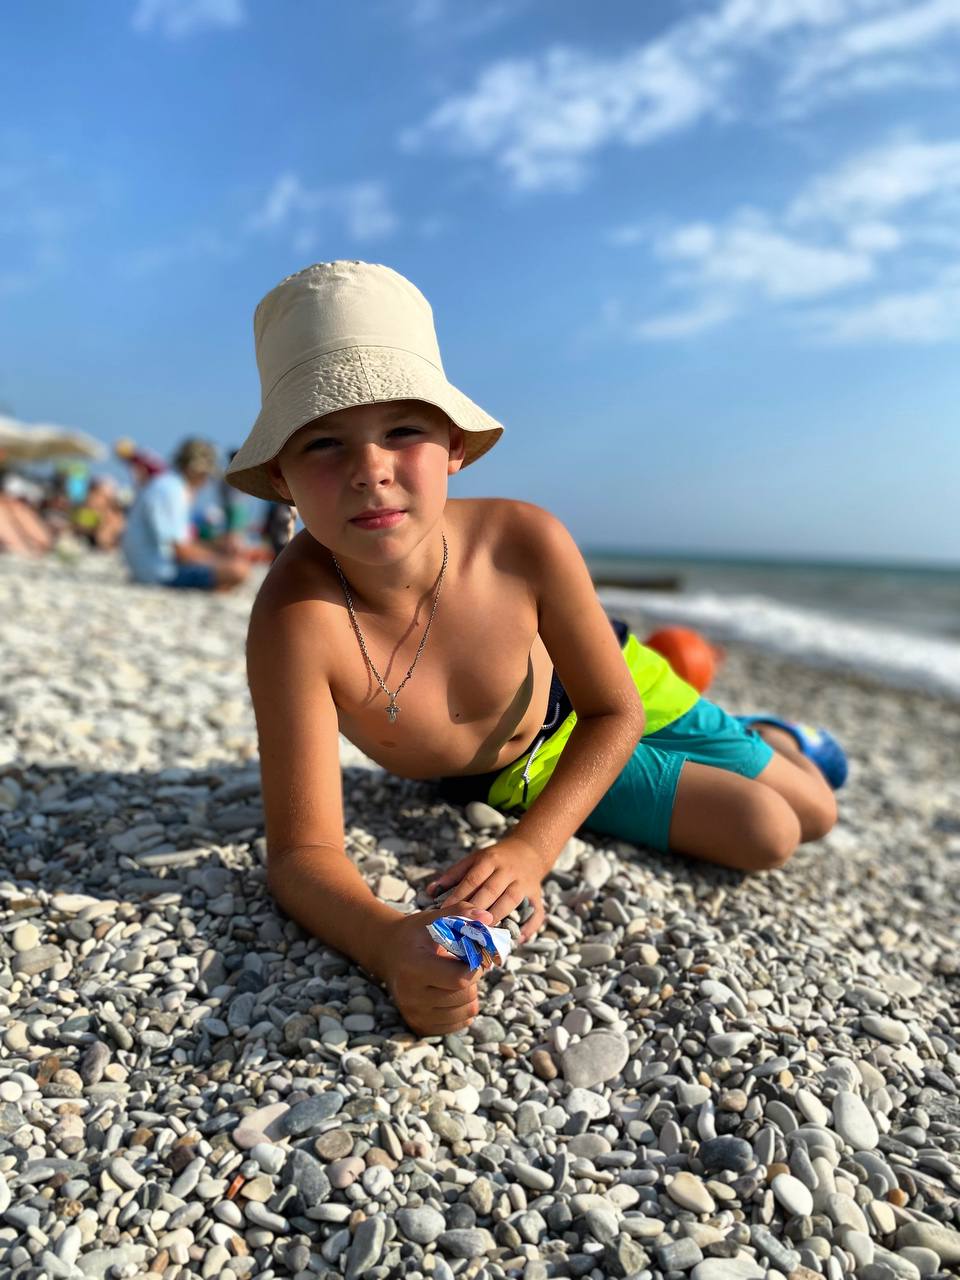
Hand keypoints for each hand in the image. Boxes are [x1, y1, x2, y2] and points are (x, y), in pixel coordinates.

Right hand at [375, 904, 493, 1037]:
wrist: (388, 954)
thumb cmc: (415, 934)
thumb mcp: (434, 918)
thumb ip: (461, 914)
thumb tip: (487, 918)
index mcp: (413, 967)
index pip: (460, 978)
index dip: (477, 965)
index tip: (476, 954)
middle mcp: (410, 996)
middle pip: (465, 995)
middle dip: (474, 978)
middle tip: (466, 964)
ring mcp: (415, 1014)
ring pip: (467, 1012)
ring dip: (470, 993)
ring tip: (457, 976)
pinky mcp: (420, 1026)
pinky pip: (460, 1024)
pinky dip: (464, 1008)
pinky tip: (452, 991)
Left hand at [426, 836, 546, 943]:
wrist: (529, 850)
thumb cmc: (494, 860)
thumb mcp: (474, 859)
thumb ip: (453, 875)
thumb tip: (429, 891)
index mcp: (489, 860)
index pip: (472, 879)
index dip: (459, 895)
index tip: (445, 911)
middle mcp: (507, 870)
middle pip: (491, 890)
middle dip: (476, 909)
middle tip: (462, 927)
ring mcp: (524, 882)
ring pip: (510, 900)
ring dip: (497, 917)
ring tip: (483, 935)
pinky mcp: (537, 895)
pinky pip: (536, 912)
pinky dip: (529, 926)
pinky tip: (517, 940)